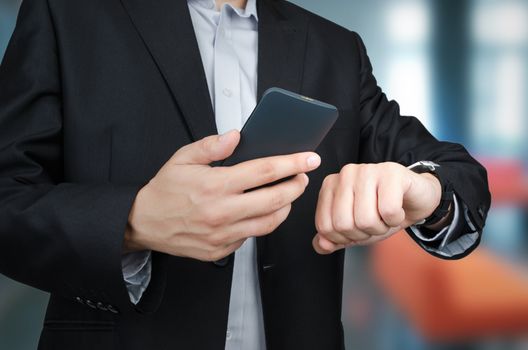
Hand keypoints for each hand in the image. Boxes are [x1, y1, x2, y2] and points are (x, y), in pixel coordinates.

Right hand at [124, 130, 320, 260]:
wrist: (143, 223)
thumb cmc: (164, 191)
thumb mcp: (182, 159)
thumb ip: (211, 147)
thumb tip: (236, 137)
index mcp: (215, 186)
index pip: (264, 171)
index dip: (291, 163)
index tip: (308, 158)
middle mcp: (222, 212)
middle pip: (275, 199)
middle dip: (296, 186)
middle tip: (303, 176)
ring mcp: (223, 234)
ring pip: (269, 222)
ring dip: (285, 207)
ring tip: (287, 194)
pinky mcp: (221, 250)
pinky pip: (251, 237)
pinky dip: (262, 223)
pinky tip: (261, 211)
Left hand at [313, 162, 442, 253]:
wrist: (415, 198)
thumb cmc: (382, 211)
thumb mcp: (354, 229)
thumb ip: (333, 238)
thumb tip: (320, 244)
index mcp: (330, 186)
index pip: (325, 226)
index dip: (344, 238)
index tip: (358, 228)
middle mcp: (345, 174)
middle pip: (344, 224)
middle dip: (363, 233)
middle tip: (375, 222)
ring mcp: (367, 170)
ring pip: (365, 219)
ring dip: (381, 227)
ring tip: (386, 215)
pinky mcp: (391, 172)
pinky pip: (388, 211)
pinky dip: (396, 218)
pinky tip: (398, 208)